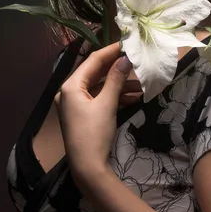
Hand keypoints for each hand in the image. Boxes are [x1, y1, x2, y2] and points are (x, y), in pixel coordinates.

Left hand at [55, 42, 141, 176]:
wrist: (87, 168)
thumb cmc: (94, 133)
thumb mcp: (107, 104)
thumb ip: (116, 79)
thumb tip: (126, 59)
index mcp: (70, 86)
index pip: (92, 60)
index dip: (111, 51)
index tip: (127, 43)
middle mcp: (69, 92)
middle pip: (95, 73)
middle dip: (117, 69)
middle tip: (136, 60)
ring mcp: (75, 104)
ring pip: (100, 87)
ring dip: (119, 85)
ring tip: (141, 85)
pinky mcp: (83, 115)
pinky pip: (99, 99)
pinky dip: (115, 97)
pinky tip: (134, 98)